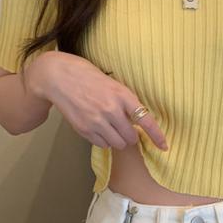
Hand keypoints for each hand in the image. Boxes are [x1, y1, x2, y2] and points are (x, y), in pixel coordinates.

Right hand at [27, 51, 167, 150]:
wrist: (58, 76)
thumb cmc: (87, 77)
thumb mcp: (112, 84)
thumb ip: (125, 102)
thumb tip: (137, 122)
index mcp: (122, 95)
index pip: (146, 120)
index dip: (157, 136)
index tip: (164, 146)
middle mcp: (111, 110)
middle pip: (131, 138)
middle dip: (130, 136)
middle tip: (123, 127)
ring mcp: (97, 121)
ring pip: (118, 144)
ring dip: (118, 139)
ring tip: (110, 127)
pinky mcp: (84, 129)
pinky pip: (102, 144)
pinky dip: (104, 140)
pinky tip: (98, 128)